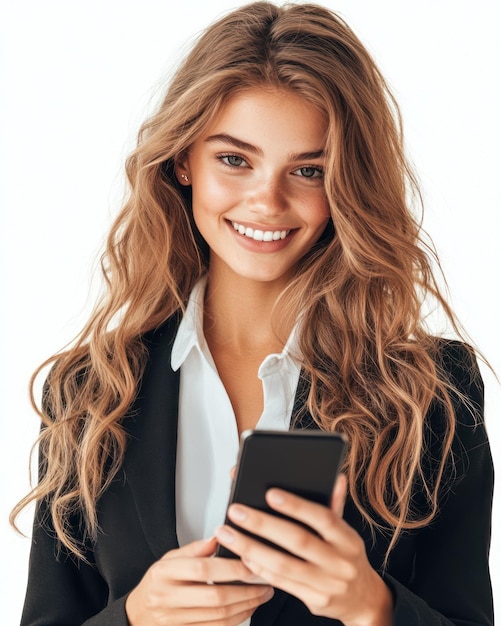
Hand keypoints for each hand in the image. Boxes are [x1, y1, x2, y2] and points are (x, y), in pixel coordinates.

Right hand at [125, 537, 273, 625]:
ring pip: (219, 617)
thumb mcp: (168, 559)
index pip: (202, 569)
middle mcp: (168, 598)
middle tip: (265, 580)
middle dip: (246, 589)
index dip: (230, 567)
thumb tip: (219, 537)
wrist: (138, 615)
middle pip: (214, 596)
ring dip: (247, 605)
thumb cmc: (157, 583)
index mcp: (164, 574)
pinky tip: (249, 607)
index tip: (251, 561)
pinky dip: (237, 619)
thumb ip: (195, 549)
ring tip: (263, 593)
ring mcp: (176, 620)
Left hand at [215, 474, 392, 625]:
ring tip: (228, 533)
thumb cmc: (346, 555)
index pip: (323, 517)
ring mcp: (327, 583)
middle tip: (236, 511)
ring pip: (283, 564)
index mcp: (347, 538)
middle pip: (298, 540)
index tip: (270, 493)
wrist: (363, 599)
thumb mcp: (346, 531)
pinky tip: (242, 556)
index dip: (297, 506)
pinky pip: (281, 583)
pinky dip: (259, 569)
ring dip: (251, 548)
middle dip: (263, 524)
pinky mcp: (314, 600)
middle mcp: (339, 561)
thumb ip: (334, 504)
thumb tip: (336, 476)